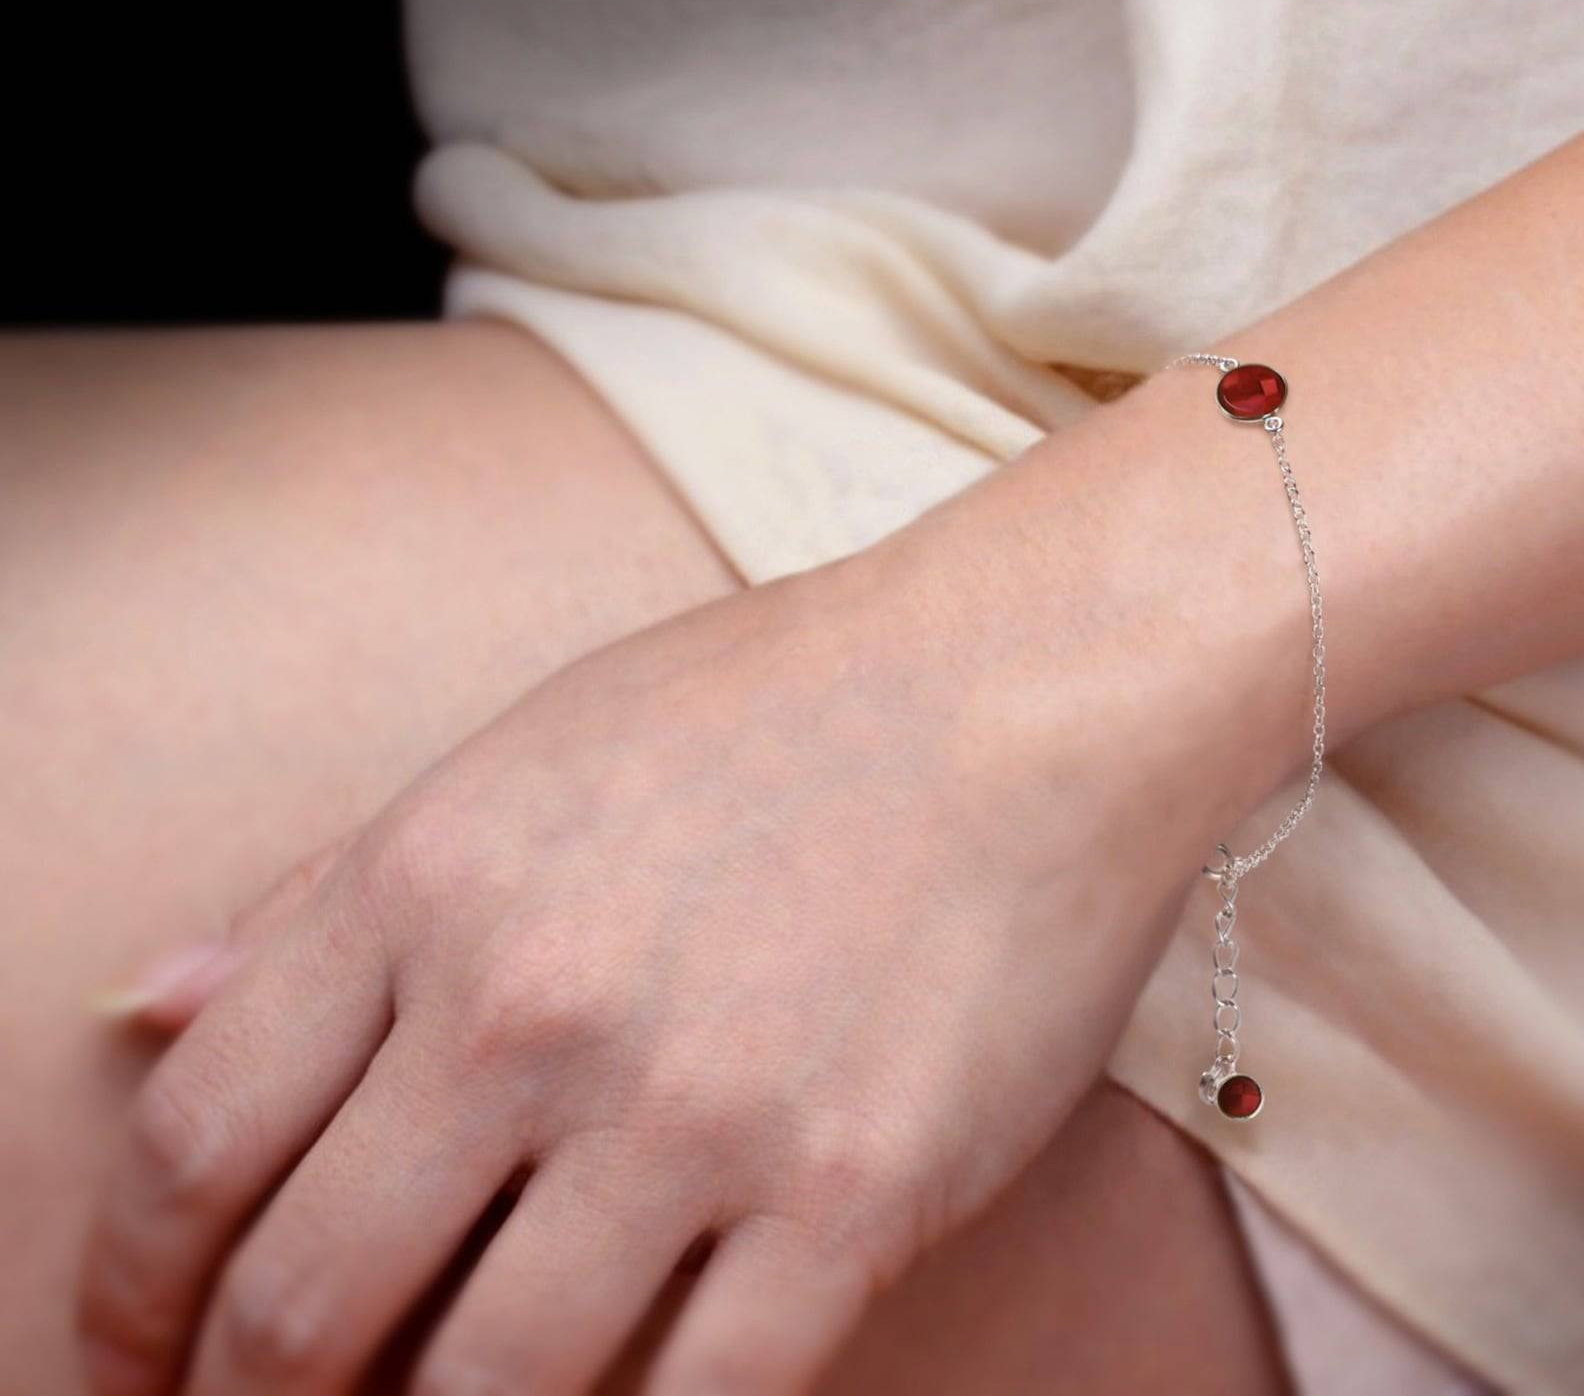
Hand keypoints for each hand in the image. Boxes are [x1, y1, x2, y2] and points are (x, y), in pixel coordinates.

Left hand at [75, 543, 1203, 1395]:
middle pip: (303, 1310)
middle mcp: (533, 1004)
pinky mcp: (851, 1195)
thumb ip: (331, 885)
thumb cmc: (779, 704)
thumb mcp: (529, 747)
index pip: (195, 1140)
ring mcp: (694, 1110)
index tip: (138, 1354)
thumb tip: (146, 1008)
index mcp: (432, 878)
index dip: (126, 1291)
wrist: (1027, 684)